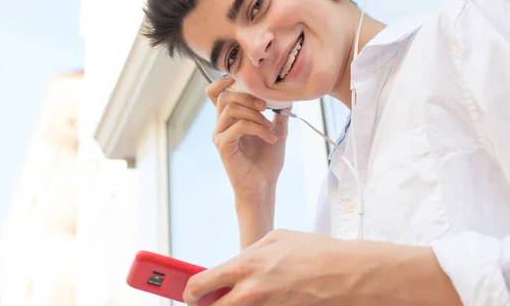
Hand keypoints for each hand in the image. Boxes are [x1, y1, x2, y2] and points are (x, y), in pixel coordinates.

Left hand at [183, 229, 348, 305]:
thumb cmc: (314, 252)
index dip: (190, 293)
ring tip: (247, 298)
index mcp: (244, 267)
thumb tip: (233, 264)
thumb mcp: (276, 238)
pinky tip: (271, 300)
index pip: (199, 286)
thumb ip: (249, 253)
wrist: (347, 275)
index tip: (191, 295)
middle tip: (214, 302)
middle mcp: (249, 294)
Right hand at [206, 75, 289, 198]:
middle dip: (248, 97)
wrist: (264, 185)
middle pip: (225, 97)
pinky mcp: (224, 147)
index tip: (241, 81)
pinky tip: (270, 138)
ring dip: (255, 114)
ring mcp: (220, 136)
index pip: (215, 94)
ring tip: (270, 127)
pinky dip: (257, 128)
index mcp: (229, 119)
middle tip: (266, 107)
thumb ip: (278, 113)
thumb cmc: (267, 160)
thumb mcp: (277, 130)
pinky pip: (238, 127)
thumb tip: (287, 95)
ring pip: (230, 109)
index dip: (222, 82)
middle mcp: (220, 126)